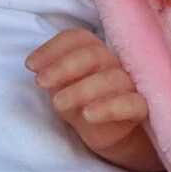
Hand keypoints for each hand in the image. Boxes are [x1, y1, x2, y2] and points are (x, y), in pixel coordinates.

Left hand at [26, 28, 148, 154]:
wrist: (104, 132)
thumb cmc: (80, 103)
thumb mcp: (61, 88)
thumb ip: (53, 76)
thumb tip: (37, 69)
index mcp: (93, 52)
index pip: (77, 38)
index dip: (52, 48)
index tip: (31, 66)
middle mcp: (113, 62)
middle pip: (94, 54)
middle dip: (63, 67)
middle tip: (41, 82)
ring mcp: (129, 84)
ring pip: (111, 78)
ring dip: (81, 90)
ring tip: (58, 103)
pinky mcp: (139, 108)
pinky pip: (131, 104)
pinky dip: (109, 108)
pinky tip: (88, 115)